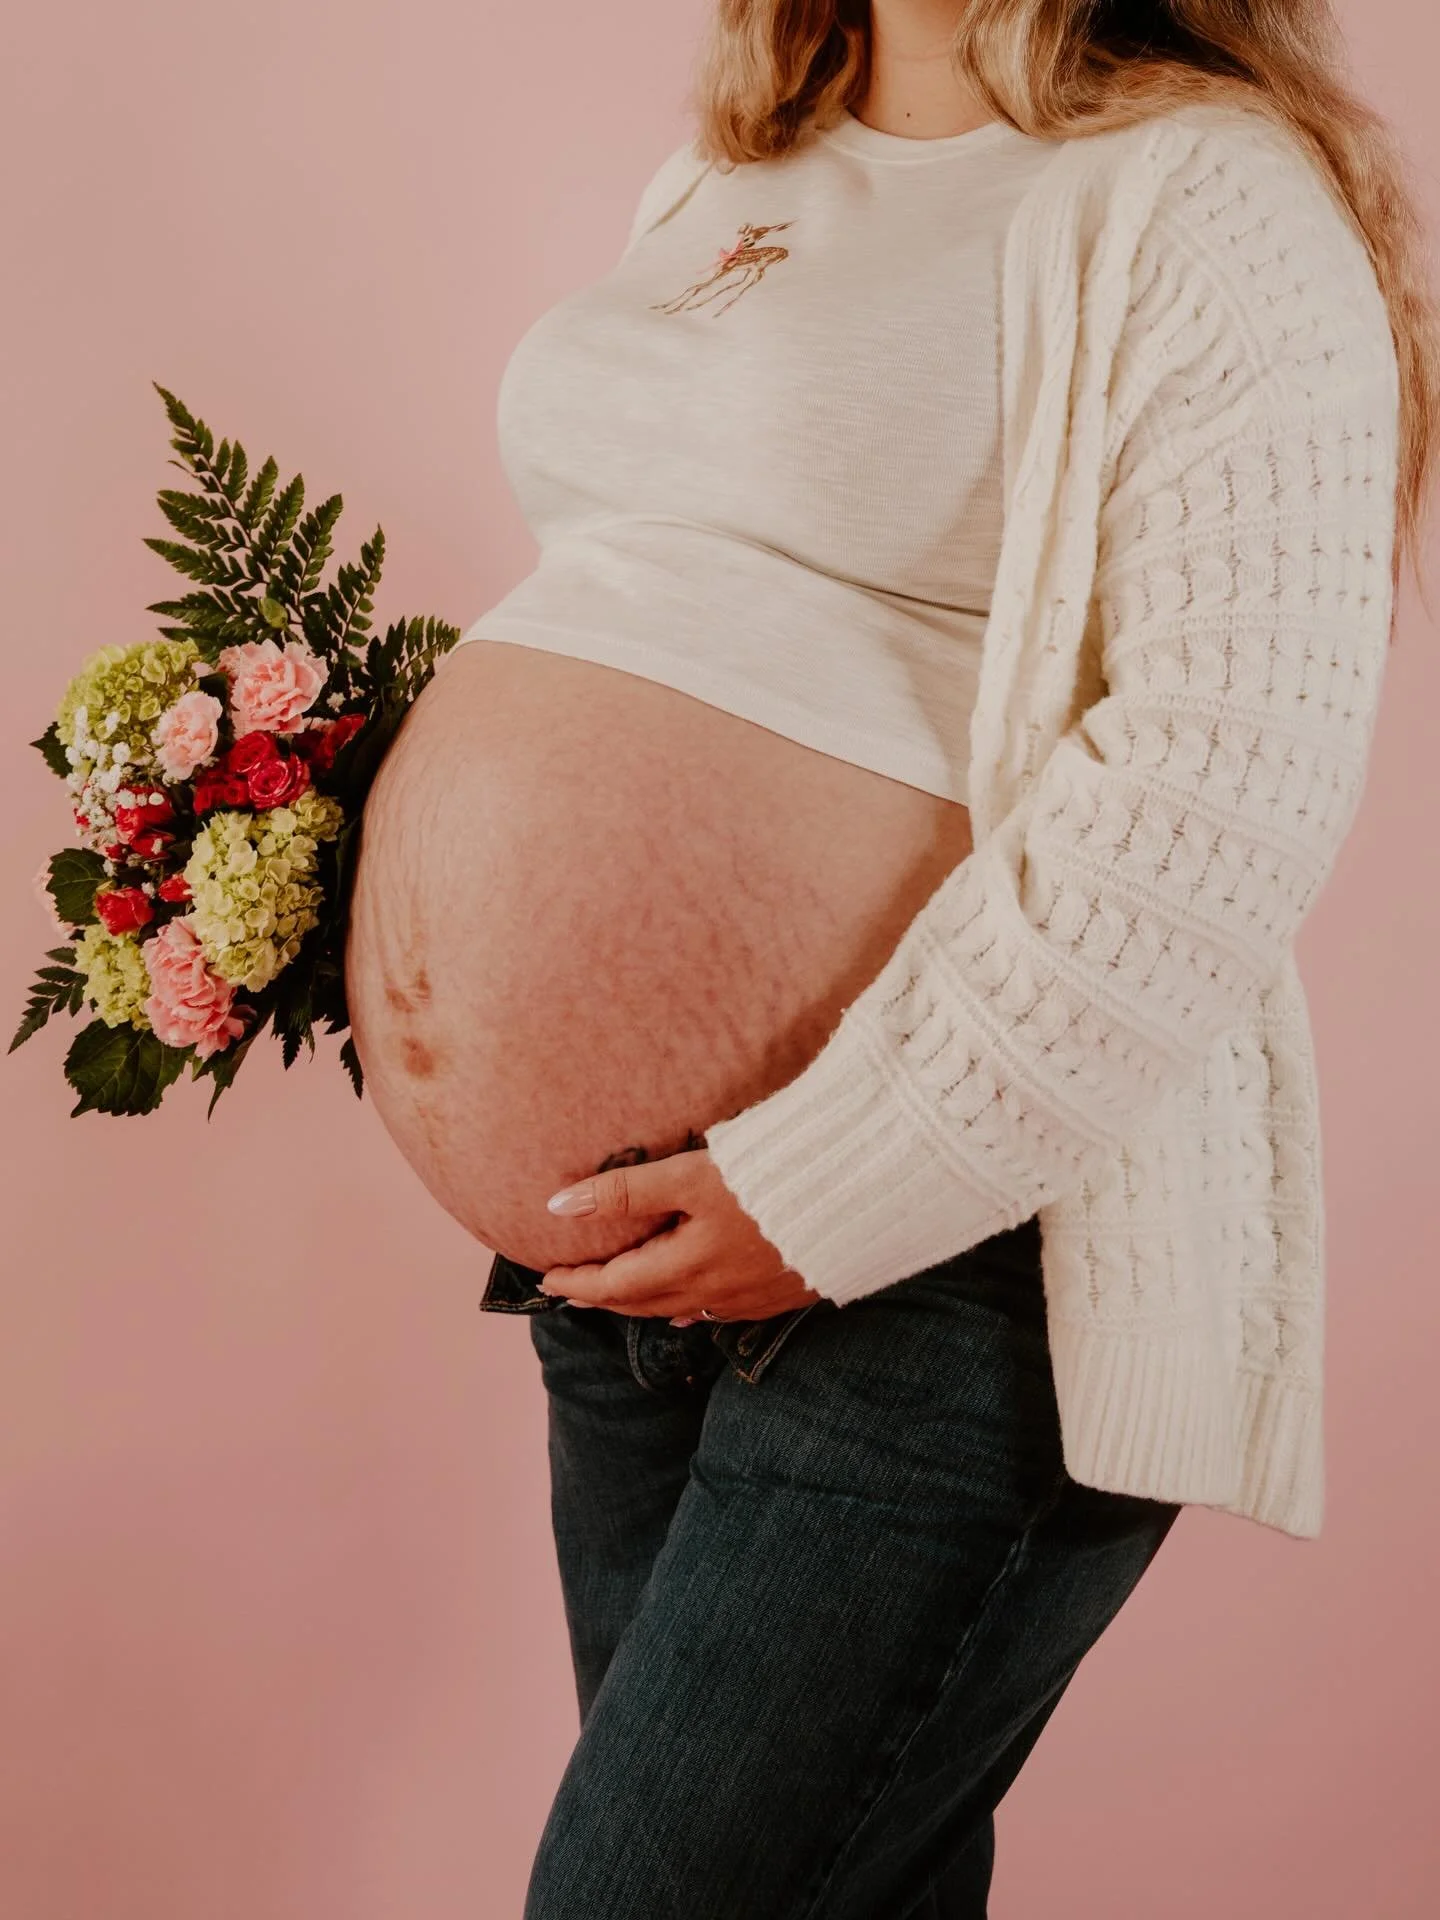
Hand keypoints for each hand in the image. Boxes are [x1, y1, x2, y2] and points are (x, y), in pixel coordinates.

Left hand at [538, 1148, 822, 1323]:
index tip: (546, 1278)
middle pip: (644, 1303)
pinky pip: (719, 1310)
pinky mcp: (782, 1292)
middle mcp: (715, 1293)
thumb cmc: (772, 1175)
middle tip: (574, 1287)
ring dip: (645, 1302)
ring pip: (681, 1309)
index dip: (577, 1282)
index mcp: (688, 1266)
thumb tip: (558, 1207)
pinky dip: (688, 1305)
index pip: (614, 1286)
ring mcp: (751, 1298)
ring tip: (622, 1290)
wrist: (863, 1193)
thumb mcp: (691, 1175)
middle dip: (604, 1296)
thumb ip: (625, 1192)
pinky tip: (688, 1302)